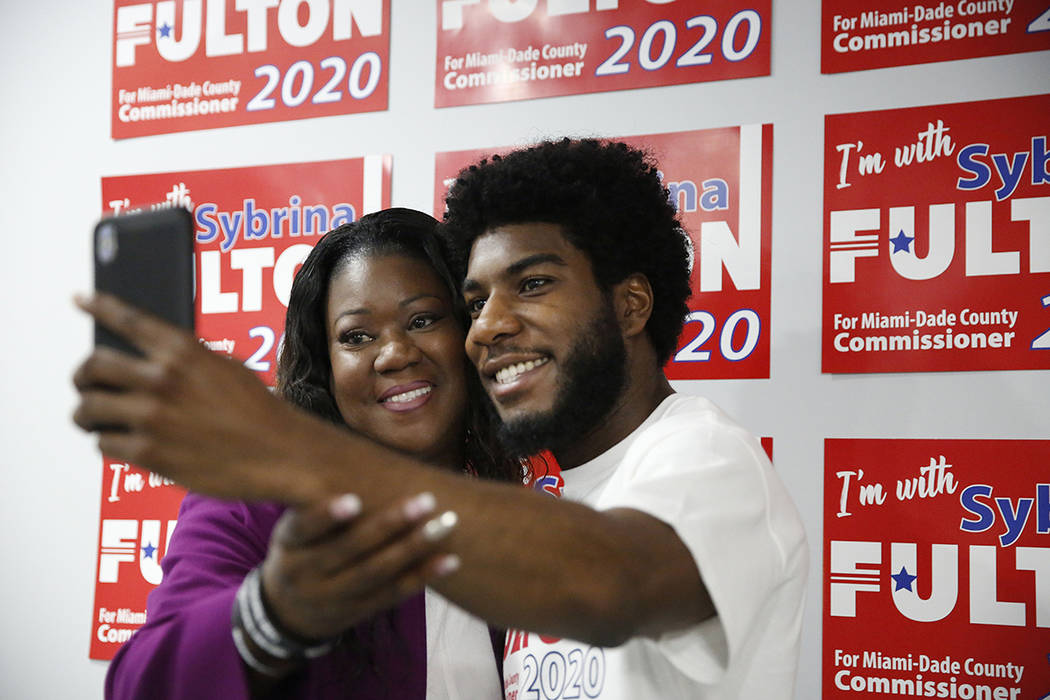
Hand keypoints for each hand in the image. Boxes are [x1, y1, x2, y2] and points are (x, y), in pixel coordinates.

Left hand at [72, 292, 332, 502]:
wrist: (281, 454)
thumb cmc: (258, 412)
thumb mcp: (226, 368)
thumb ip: (185, 360)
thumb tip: (148, 361)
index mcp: (183, 351)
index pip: (128, 320)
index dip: (98, 306)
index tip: (80, 299)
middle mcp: (162, 378)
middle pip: (92, 366)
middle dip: (82, 377)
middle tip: (86, 387)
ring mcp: (152, 416)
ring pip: (87, 408)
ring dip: (87, 415)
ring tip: (96, 420)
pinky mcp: (148, 452)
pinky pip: (103, 444)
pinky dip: (108, 444)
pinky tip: (124, 444)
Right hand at [261, 492, 459, 640]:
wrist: (288, 610)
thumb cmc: (302, 547)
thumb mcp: (295, 528)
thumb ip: (318, 503)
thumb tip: (355, 456)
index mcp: (289, 546)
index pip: (305, 529)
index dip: (327, 515)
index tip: (356, 500)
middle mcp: (305, 575)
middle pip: (351, 550)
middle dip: (391, 524)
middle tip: (427, 500)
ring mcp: (331, 599)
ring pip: (376, 573)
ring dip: (415, 547)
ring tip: (447, 524)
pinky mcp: (356, 613)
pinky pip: (392, 595)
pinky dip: (423, 577)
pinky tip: (450, 560)